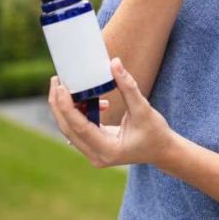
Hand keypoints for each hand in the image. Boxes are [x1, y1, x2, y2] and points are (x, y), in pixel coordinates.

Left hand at [47, 58, 175, 167]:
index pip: (79, 126)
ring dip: (67, 107)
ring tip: (70, 85)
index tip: (61, 86)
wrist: (162, 150)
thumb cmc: (155, 132)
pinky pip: (78, 129)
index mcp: (108, 150)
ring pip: (70, 129)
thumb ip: (128, 86)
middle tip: (57, 79)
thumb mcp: (143, 108)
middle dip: (59, 104)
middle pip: (67, 128)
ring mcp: (93, 154)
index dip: (67, 106)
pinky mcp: (94, 147)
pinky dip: (78, 112)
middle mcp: (96, 156)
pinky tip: (91, 100)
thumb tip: (114, 62)